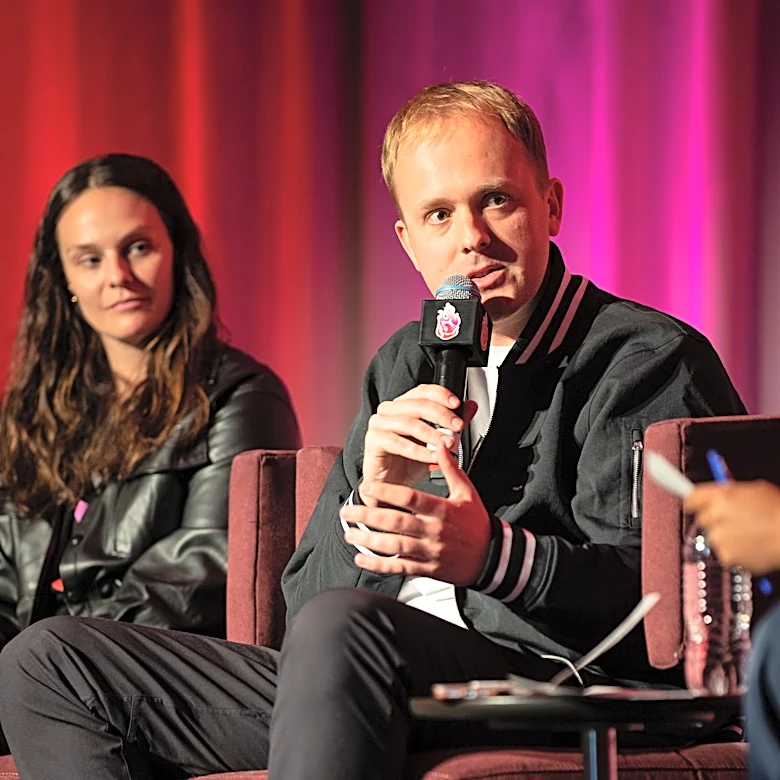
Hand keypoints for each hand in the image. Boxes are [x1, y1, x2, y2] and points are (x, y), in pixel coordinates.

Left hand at [342, 441, 490, 584]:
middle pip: (396, 522)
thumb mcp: (467, 491)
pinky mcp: (428, 570)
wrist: (493, 557)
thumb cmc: (477, 522)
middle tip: (347, 510)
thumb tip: (441, 442)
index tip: (367, 486)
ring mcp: (430, 552)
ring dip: (369, 540)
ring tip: (350, 533)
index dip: (386, 492)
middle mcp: (434, 531)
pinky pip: (400, 567)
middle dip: (369, 516)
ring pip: (395, 546)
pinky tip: (362, 558)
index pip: (410, 498)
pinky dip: (380, 564)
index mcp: (442, 509)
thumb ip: (451, 467)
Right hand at [359, 384, 476, 506]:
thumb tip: (470, 407)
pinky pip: (397, 443)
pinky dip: (419, 451)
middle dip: (441, 415)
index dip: (441, 395)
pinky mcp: (373, 440)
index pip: (422, 391)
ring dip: (432, 434)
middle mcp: (389, 410)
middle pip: (417, 405)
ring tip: (448, 444)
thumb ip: (452, 424)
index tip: (457, 405)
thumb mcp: (437, 442)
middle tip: (458, 426)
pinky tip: (433, 457)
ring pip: (409, 423)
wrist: (393, 487)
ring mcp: (378, 424)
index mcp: (404, 405)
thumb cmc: (410, 463)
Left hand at [683, 480, 779, 573]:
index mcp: (720, 496)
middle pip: (701, 519)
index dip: (695, 502)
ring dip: (726, 536)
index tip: (694, 505)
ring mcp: (719, 538)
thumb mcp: (754, 491)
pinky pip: (724, 553)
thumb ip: (729, 493)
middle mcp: (715, 516)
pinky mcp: (726, 556)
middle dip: (715, 519)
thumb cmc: (779, 512)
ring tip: (750, 533)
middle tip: (735, 520)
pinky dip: (735, 551)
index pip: (690, 498)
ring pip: (713, 537)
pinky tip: (752, 545)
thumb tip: (716, 495)